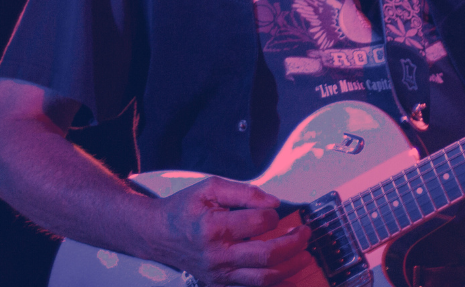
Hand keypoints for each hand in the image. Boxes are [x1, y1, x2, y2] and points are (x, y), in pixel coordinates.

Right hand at [151, 176, 312, 286]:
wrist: (158, 234)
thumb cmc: (186, 207)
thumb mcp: (211, 187)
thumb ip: (244, 192)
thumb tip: (274, 202)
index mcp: (214, 226)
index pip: (258, 223)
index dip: (274, 214)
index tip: (277, 209)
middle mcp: (217, 255)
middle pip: (266, 255)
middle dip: (293, 243)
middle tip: (306, 231)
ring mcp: (219, 274)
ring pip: (263, 278)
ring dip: (290, 266)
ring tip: (306, 253)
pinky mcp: (219, 284)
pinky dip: (275, 282)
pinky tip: (290, 273)